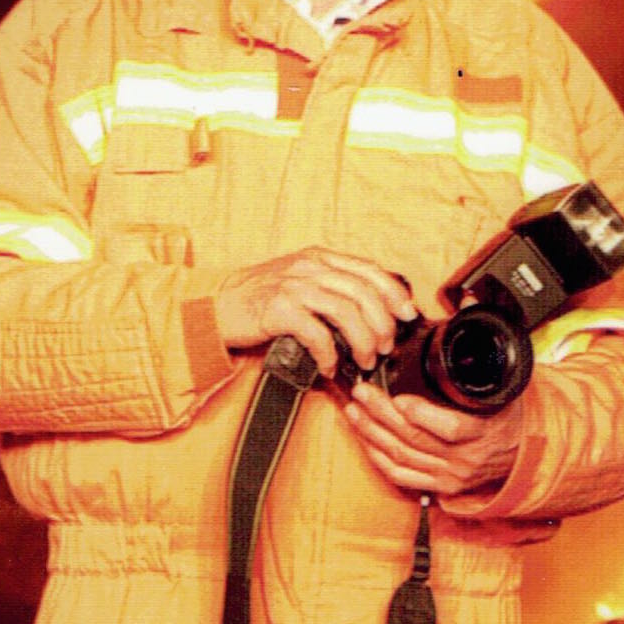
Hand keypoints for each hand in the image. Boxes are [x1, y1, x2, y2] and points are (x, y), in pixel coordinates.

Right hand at [214, 248, 437, 375]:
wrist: (215, 309)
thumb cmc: (258, 300)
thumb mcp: (299, 281)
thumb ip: (331, 286)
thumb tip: (372, 309)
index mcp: (319, 258)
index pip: (369, 269)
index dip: (394, 293)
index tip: (408, 314)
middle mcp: (309, 267)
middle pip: (364, 292)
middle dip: (383, 324)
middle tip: (385, 347)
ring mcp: (294, 286)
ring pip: (347, 312)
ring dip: (363, 341)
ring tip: (364, 360)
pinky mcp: (279, 310)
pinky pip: (317, 334)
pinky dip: (329, 354)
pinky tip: (329, 366)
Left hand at [342, 376, 523, 502]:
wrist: (521, 457)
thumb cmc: (509, 418)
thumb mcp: (505, 389)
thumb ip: (481, 359)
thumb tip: (465, 313)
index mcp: (483, 433)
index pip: (451, 428)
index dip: (422, 414)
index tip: (399, 397)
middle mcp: (464, 459)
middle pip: (415, 438)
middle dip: (381, 414)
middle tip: (362, 392)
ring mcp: (449, 476)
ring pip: (402, 456)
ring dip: (372, 433)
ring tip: (354, 411)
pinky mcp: (438, 487)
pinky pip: (400, 476)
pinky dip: (377, 458)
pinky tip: (363, 439)